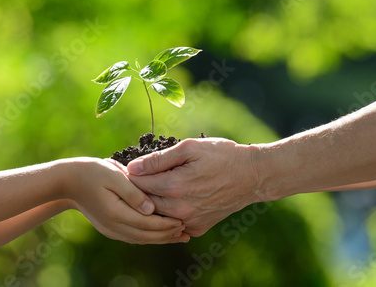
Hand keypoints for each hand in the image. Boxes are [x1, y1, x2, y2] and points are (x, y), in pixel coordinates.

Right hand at [60, 157, 188, 243]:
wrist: (68, 181)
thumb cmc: (92, 172)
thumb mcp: (114, 176)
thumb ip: (133, 193)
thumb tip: (151, 209)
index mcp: (116, 213)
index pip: (147, 223)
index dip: (166, 224)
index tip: (183, 221)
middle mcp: (113, 226)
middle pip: (146, 236)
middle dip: (167, 235)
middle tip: (187, 231)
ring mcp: (111, 229)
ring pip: (140, 239)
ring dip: (160, 238)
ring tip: (179, 236)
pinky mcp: (110, 228)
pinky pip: (133, 237)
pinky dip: (149, 237)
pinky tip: (159, 233)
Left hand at [127, 138, 259, 236]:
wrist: (252, 176)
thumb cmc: (222, 156)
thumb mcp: (190, 148)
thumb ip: (159, 159)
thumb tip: (133, 167)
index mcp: (175, 186)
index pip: (137, 183)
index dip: (128, 174)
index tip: (123, 166)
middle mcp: (179, 209)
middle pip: (143, 202)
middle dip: (135, 189)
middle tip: (131, 176)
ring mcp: (189, 222)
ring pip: (156, 215)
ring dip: (149, 203)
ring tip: (149, 186)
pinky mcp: (197, 228)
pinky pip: (173, 223)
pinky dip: (167, 213)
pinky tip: (169, 199)